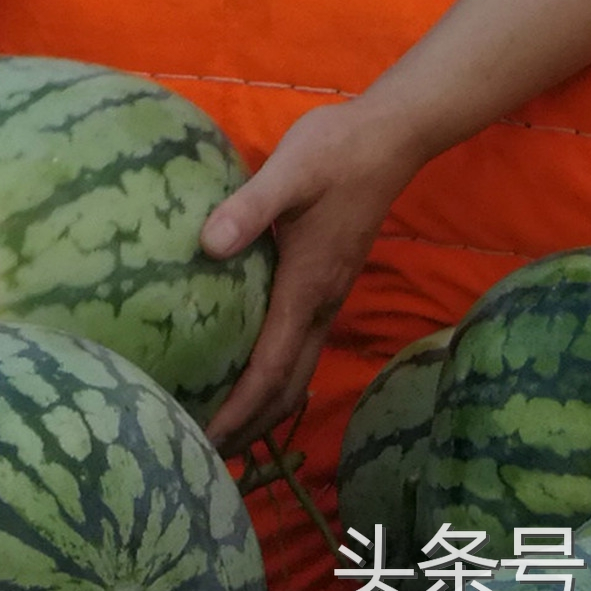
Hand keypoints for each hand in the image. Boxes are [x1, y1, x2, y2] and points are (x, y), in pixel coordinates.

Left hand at [200, 99, 429, 451]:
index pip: (270, 369)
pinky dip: (273, 375)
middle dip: (249, 425)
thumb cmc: (335, 152)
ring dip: (262, 406)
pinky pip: (298, 347)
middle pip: (285, 387)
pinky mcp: (325, 283)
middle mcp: (320, 304)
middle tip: (201, 451)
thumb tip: (207, 246)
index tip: (204, 438)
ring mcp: (327, 296)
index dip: (238, 409)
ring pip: (296, 371)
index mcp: (308, 288)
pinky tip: (245, 371)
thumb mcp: (289, 172)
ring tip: (221, 426)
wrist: (388, 139)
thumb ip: (249, 208)